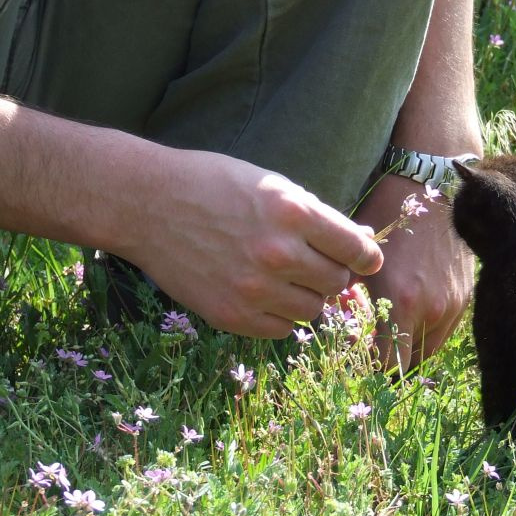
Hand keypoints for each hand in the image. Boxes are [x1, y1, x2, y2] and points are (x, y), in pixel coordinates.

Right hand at [119, 149, 383, 338]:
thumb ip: (318, 217)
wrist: (147, 204)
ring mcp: (253, 288)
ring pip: (313, 309)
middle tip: (316, 263)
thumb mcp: (273, 185)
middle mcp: (277, 253)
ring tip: (286, 277)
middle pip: (337, 282)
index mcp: (293, 213)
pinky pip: (281, 330)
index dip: (367, 256)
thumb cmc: (214, 185)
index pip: (355, 249)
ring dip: (308, 295)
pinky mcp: (230, 313)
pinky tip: (265, 295)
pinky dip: (281, 316)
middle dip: (335, 273)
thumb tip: (363, 243)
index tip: (367, 259)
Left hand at [353, 174, 473, 370]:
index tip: (360, 352)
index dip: (372, 364)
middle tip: (372, 342)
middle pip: (410, 363)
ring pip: (429, 348)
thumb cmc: (386, 218)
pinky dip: (427, 328)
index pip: (389, 364)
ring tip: (392, 325)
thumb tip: (340, 323)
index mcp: (401, 303)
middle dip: (390, 357)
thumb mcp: (359, 259)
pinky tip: (412, 308)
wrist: (432, 189)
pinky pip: (444, 329)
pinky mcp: (465, 298)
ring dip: (410, 344)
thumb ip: (348, 297)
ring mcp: (453, 306)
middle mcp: (432, 311)